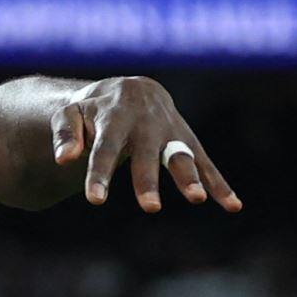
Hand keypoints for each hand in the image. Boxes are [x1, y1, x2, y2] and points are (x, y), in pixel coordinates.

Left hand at [51, 76, 241, 212]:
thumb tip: (64, 159)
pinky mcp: (189, 142)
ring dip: (190, 177)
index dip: (100, 174)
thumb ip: (65, 133)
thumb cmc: (93, 109)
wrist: (130, 89)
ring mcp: (172, 132)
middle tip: (150, 208)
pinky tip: (232, 206)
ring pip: (182, 155)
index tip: (95, 200)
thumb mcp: (71, 113)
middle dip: (148, 180)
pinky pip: (206, 164)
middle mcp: (147, 123)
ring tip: (196, 199)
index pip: (106, 149)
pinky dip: (220, 184)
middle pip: (147, 154)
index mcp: (116, 116)